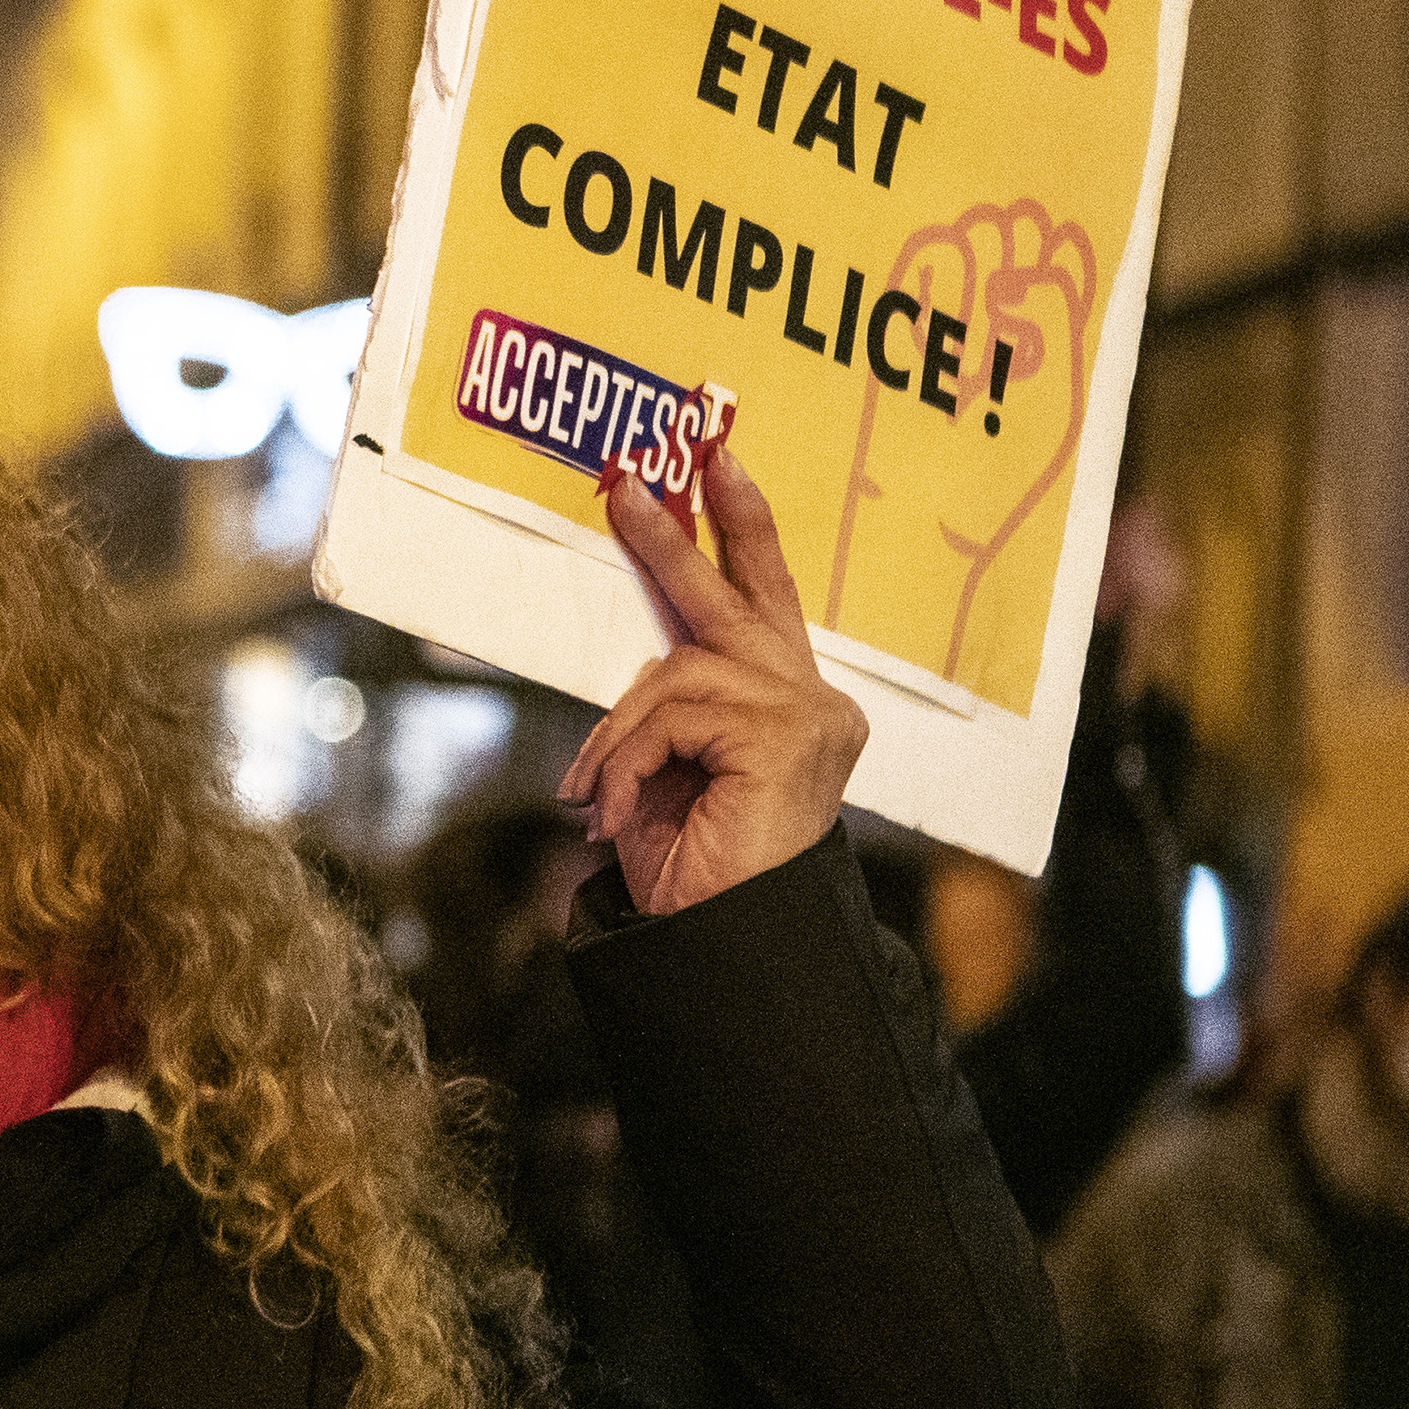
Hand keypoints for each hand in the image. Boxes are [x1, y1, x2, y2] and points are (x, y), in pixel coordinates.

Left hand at [555, 428, 868, 916]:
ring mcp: (807, 714)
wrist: (720, 942)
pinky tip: (614, 808)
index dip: (740, 532)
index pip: (765, 602)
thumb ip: (665, 707)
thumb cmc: (695, 870)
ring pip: (677, 672)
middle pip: (744, 591)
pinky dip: (627, 758)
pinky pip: (672, 712)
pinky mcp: (784, 734)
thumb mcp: (666, 771)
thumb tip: (637, 663)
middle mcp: (815, 700)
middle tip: (630, 479)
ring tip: (593, 793)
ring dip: (618, 735)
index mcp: (795, 704)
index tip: (715, 466)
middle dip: (683, 533)